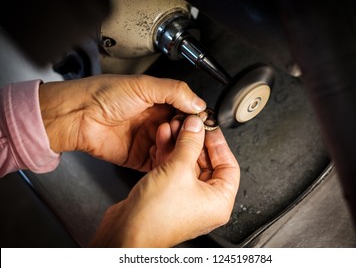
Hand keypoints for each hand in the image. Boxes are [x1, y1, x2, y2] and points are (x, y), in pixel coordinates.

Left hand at [39, 74, 205, 171]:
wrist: (79, 116)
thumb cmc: (104, 95)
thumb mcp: (144, 85)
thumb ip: (175, 91)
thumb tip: (198, 102)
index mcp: (159, 101)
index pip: (187, 110)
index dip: (196, 116)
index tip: (203, 121)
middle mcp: (155, 121)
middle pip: (183, 131)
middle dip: (190, 135)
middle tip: (192, 135)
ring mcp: (149, 140)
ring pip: (174, 148)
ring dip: (179, 148)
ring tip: (178, 144)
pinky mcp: (140, 157)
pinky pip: (160, 162)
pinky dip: (167, 162)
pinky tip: (171, 158)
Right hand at [90, 115, 239, 246]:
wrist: (126, 231)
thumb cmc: (155, 217)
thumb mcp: (178, 170)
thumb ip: (189, 143)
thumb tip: (196, 126)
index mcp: (219, 201)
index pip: (228, 165)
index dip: (218, 143)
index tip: (209, 127)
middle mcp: (205, 203)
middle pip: (206, 163)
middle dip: (195, 141)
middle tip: (189, 124)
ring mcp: (186, 200)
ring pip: (188, 165)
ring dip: (180, 145)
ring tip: (174, 127)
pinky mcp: (169, 197)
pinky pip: (174, 171)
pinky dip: (169, 156)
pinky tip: (163, 140)